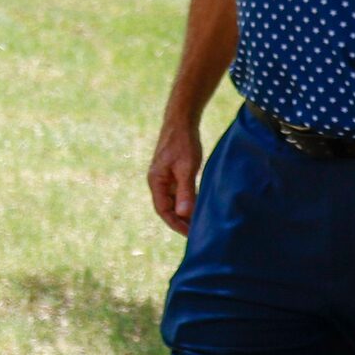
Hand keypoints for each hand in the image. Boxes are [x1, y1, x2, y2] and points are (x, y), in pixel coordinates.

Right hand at [147, 118, 204, 235]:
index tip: (190, 234)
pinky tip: (198, 204)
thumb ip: (185, 192)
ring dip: (184, 211)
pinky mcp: (171, 172)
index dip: (176, 224)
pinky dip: (187, 200)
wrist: (181, 120)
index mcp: (156, 182)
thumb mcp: (186, 169)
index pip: (163, 210)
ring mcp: (164, 176)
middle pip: (167, 207)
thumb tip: (184, 214)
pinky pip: (178, 191)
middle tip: (197, 232)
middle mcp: (157, 181)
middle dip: (180, 221)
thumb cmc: (183, 143)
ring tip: (199, 222)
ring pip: (173, 200)